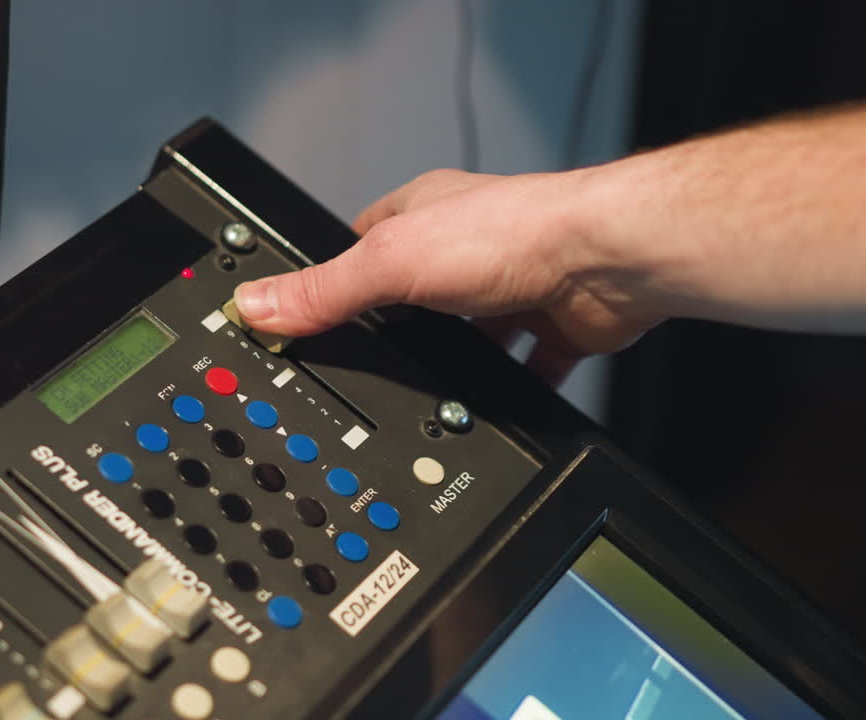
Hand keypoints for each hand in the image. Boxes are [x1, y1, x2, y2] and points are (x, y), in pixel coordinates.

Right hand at [231, 168, 669, 385]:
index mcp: (421, 216)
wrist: (608, 261)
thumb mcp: (391, 263)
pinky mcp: (547, 328)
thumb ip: (325, 290)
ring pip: (467, 337)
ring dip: (453, 362)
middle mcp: (466, 249)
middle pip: (412, 297)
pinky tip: (486, 405)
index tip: (304, 316)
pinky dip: (506, 389)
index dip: (331, 279)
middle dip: (395, 331)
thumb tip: (257, 305)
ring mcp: (509, 289)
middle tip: (364, 366)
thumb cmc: (514, 234)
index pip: (359, 245)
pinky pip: (521, 368)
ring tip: (422, 391)